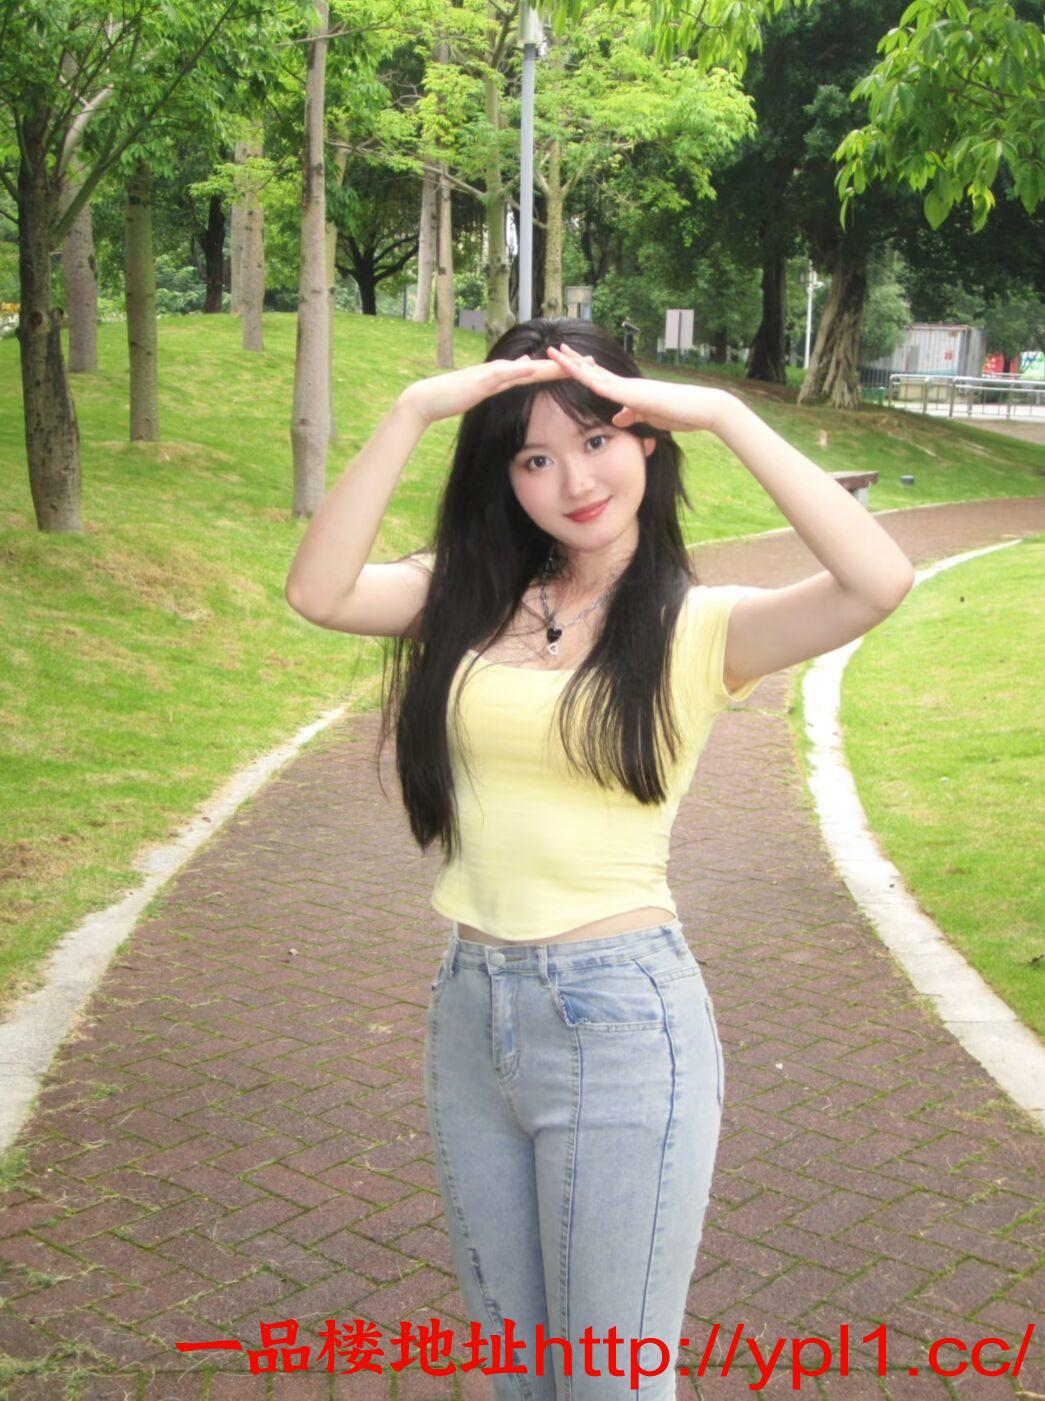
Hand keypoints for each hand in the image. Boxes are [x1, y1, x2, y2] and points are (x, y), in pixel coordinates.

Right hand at [397, 355, 568, 427]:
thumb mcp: (485, 393)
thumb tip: (522, 372)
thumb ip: (503, 382)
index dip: (560, 371)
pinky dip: (518, 370)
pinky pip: (502, 374)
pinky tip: (533, 367)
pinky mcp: (479, 381)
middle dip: (565, 365)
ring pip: (525, 368)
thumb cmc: (453, 398)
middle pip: (538, 367)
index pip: (537, 372)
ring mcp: (490, 374)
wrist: (426, 399)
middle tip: (591, 362)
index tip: (583, 370)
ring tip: (571, 363)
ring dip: (548, 365)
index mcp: (503, 376)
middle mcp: (500, 370)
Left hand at [545, 343, 732, 434]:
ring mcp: (632, 388)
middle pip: (593, 371)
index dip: (581, 369)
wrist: (702, 408)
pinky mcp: (640, 397)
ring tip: (557, 355)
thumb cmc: (678, 413)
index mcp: (628, 391)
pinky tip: (582, 378)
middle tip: (551, 350)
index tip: (565, 361)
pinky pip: (614, 390)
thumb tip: (616, 418)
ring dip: (576, 367)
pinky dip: (597, 384)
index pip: (599, 378)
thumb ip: (631, 416)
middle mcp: (626, 385)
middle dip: (571, 362)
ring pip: (598, 376)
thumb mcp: (648, 419)